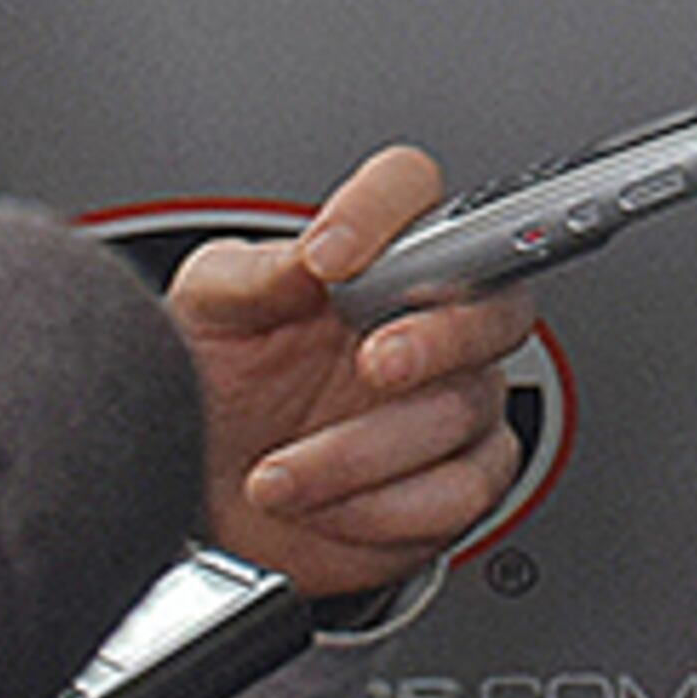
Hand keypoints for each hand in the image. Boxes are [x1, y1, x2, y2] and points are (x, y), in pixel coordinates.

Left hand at [171, 146, 533, 601]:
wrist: (201, 496)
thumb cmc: (210, 389)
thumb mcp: (203, 316)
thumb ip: (249, 276)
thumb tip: (305, 256)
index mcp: (369, 257)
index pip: (411, 190)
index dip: (385, 214)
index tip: (330, 257)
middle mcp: (427, 319)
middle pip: (495, 302)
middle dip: (438, 338)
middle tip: (371, 364)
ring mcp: (454, 399)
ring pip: (466, 408)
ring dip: (362, 452)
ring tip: (277, 474)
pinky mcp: (460, 479)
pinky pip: (464, 490)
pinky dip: (385, 508)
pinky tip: (326, 506)